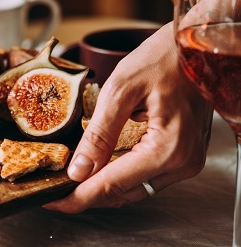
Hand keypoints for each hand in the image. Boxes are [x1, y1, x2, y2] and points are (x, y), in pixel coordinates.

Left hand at [44, 23, 213, 212]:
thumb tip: (78, 170)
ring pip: (135, 190)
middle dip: (86, 196)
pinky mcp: (184, 155)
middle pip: (124, 194)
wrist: (196, 45)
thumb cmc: (163, 58)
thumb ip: (99, 134)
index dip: (77, 197)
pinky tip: (96, 171)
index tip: (50, 200)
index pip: (112, 185)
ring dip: (102, 189)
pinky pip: (146, 177)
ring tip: (68, 184)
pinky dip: (119, 177)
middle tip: (52, 193)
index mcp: (167, 148)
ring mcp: (186, 161)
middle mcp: (181, 162)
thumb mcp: (121, 90)